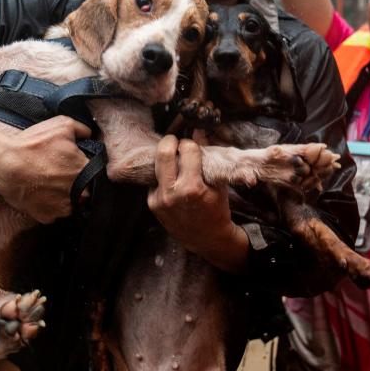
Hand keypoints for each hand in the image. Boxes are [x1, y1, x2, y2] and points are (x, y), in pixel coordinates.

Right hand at [0, 116, 91, 223]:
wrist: (5, 165)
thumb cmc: (32, 145)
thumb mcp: (62, 125)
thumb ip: (83, 130)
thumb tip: (90, 135)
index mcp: (85, 170)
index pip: (94, 172)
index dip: (81, 167)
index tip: (70, 164)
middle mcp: (79, 193)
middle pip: (85, 189)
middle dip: (75, 182)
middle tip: (57, 174)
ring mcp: (63, 208)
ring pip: (70, 203)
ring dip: (63, 195)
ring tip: (47, 183)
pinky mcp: (48, 217)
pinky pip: (54, 212)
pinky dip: (49, 205)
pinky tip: (40, 193)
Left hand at [146, 136, 245, 272]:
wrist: (206, 239)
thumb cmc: (217, 210)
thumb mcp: (218, 185)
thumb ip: (207, 157)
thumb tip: (199, 131)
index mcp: (192, 188)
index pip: (187, 150)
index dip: (190, 144)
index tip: (192, 145)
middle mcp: (172, 193)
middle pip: (163, 153)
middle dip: (170, 142)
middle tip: (175, 141)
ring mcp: (159, 199)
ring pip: (156, 166)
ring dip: (164, 159)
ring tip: (173, 158)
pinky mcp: (152, 204)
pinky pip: (154, 181)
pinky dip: (162, 176)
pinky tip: (171, 179)